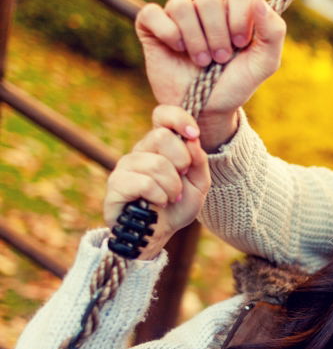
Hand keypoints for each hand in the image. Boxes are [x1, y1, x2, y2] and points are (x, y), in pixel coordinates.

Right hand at [104, 106, 210, 258]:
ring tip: (172, 198)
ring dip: (172, 186)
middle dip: (182, 161)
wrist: (159, 234)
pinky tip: (158, 203)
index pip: (163, 115)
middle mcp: (141, 150)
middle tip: (182, 178)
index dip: (178, 118)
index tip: (193, 134)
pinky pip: (142, 182)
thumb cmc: (177, 206)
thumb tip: (192, 139)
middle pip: (162, 136)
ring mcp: (126, 166)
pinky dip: (158, 195)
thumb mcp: (199, 184)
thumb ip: (199, 161)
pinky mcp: (116, 185)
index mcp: (161, 145)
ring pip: (155, 163)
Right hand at [134, 0, 285, 150]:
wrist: (208, 110)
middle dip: (217, 34)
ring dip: (195, 38)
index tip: (242, 43)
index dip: (240, 15)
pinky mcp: (152, 27)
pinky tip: (177, 49)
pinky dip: (168, 32)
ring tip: (201, 61)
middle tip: (220, 58)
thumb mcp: (264, 63)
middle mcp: (205, 9)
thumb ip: (273, 32)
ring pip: (182, 5)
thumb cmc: (236, 84)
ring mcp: (178, 17)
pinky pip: (153, 13)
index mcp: (233, 12)